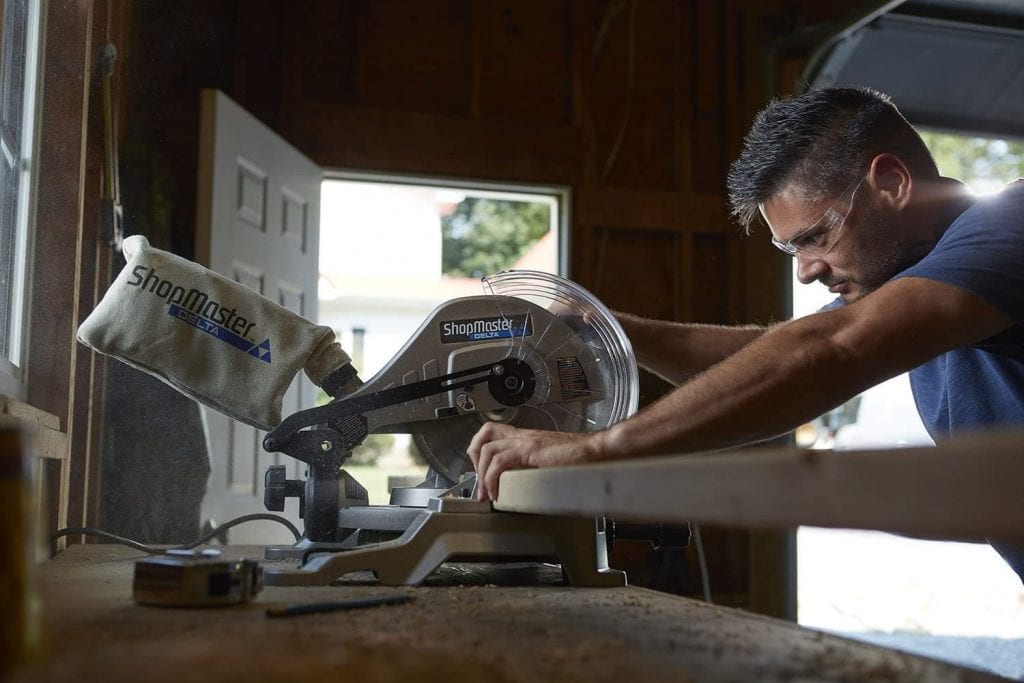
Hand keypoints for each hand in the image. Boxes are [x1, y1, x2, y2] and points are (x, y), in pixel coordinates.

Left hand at [467, 422, 601, 501]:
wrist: (597, 451)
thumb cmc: (582, 457)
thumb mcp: (552, 460)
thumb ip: (537, 466)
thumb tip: (527, 483)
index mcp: (528, 438)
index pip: (494, 432)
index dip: (482, 451)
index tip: (483, 473)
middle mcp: (524, 436)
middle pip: (485, 433)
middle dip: (475, 457)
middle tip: (479, 480)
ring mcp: (526, 442)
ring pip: (488, 449)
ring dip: (482, 474)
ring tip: (486, 494)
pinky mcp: (530, 451)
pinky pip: (500, 462)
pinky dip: (493, 479)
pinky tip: (497, 492)